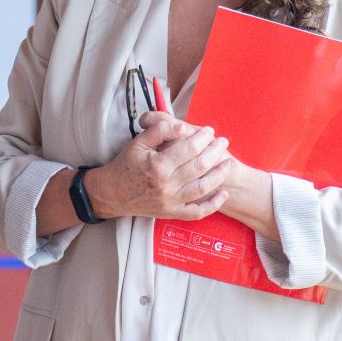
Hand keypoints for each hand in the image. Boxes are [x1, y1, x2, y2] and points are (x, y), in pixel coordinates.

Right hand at [84, 113, 235, 222]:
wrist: (111, 194)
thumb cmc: (125, 165)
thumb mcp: (138, 142)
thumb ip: (160, 130)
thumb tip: (183, 127)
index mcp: (157, 165)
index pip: (188, 148)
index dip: (202, 137)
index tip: (209, 130)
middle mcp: (166, 185)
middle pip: (199, 166)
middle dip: (215, 152)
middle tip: (223, 142)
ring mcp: (170, 201)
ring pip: (202, 187)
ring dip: (219, 175)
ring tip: (229, 163)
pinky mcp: (171, 213)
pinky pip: (197, 212)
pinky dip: (212, 205)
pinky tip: (224, 195)